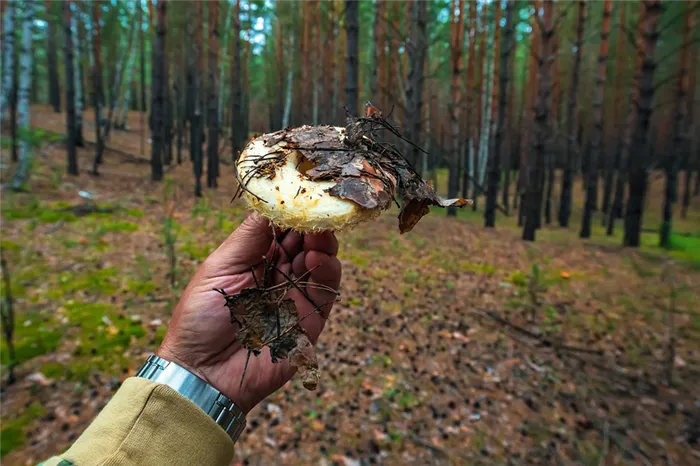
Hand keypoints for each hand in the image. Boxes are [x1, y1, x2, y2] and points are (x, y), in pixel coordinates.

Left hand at [157, 213, 340, 412]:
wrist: (201, 372)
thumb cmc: (199, 318)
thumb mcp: (218, 269)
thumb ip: (248, 238)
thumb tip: (270, 202)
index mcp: (255, 262)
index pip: (281, 230)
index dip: (292, 213)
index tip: (301, 194)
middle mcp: (278, 276)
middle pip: (305, 243)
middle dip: (312, 225)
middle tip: (316, 209)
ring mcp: (295, 298)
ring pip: (321, 264)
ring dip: (323, 244)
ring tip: (318, 234)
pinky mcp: (309, 322)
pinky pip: (326, 292)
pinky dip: (327, 272)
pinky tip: (317, 259)